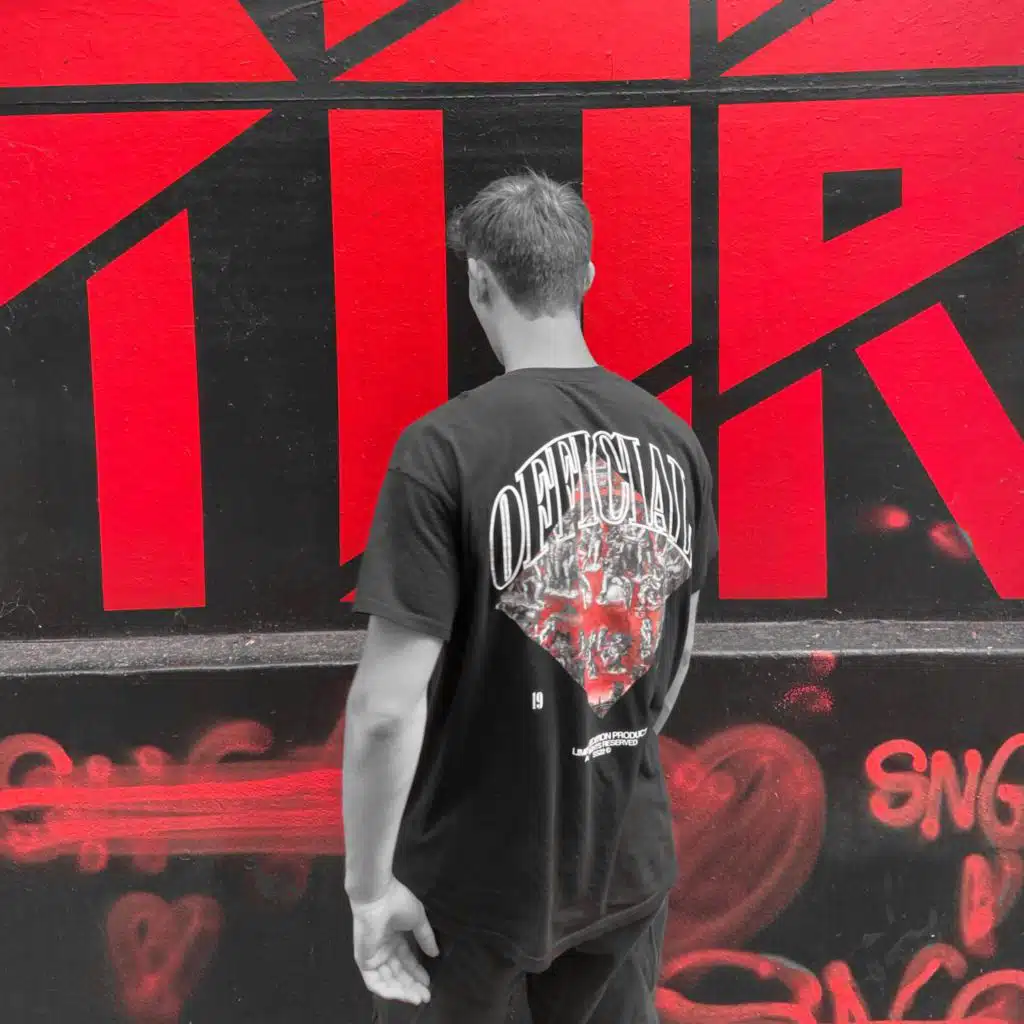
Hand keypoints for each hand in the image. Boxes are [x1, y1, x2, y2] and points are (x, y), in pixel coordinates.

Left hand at [350, 877, 438, 1004]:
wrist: (378, 896)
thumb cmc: (397, 902)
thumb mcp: (417, 920)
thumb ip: (425, 937)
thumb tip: (435, 953)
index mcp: (394, 938)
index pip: (406, 961)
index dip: (417, 972)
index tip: (428, 982)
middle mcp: (383, 949)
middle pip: (398, 974)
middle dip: (412, 985)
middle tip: (425, 995)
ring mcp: (373, 956)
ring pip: (387, 981)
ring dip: (402, 991)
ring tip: (417, 997)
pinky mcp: (364, 961)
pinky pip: (375, 982)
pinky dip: (388, 990)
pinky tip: (402, 994)